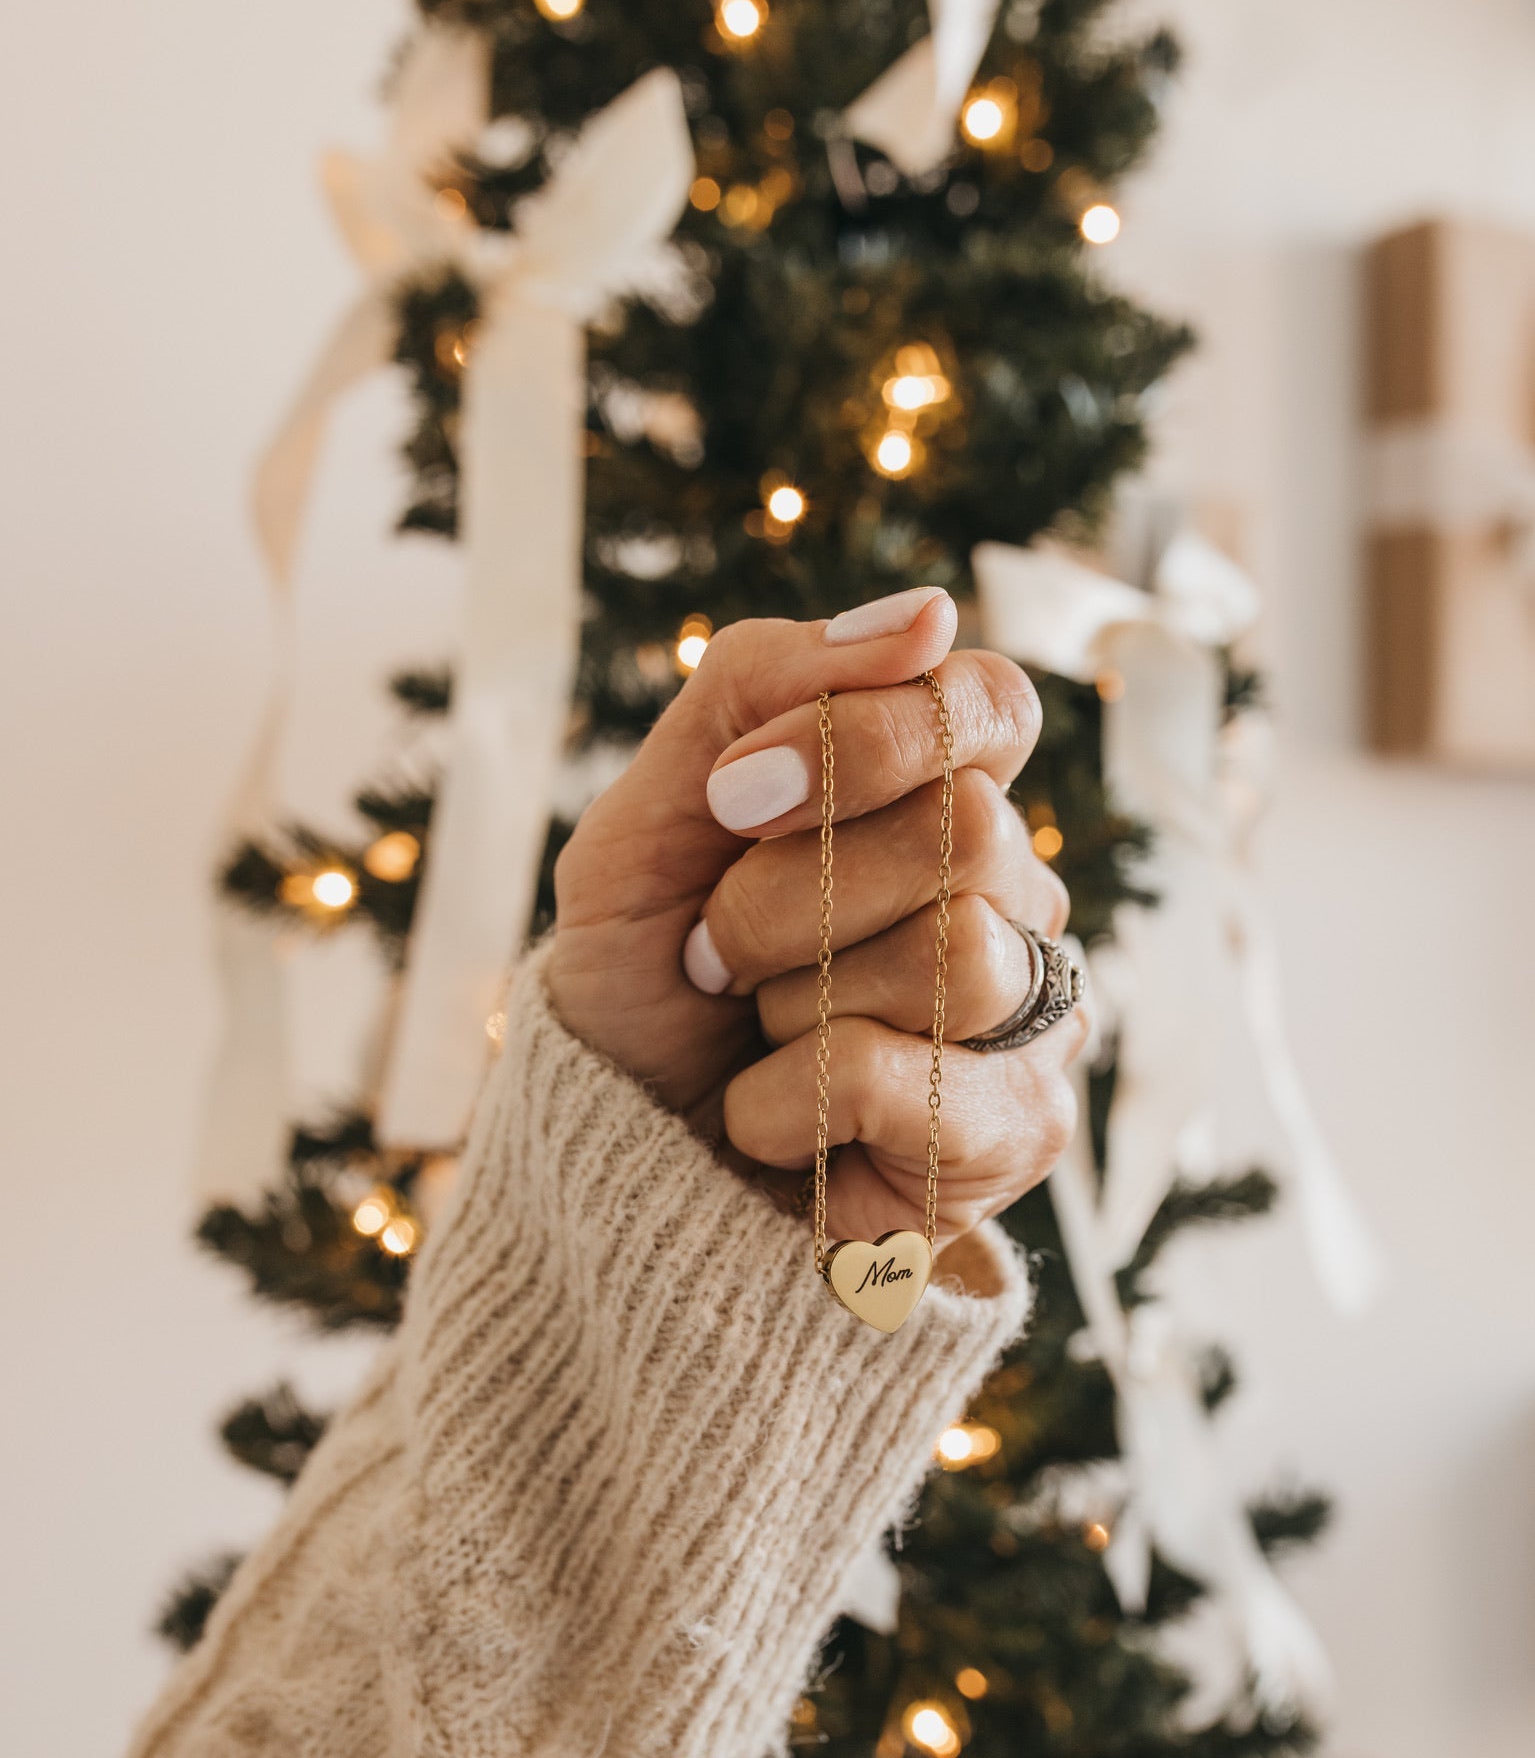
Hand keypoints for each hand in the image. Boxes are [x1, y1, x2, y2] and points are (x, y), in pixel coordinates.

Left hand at [549, 589, 1086, 1249]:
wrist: (612, 1143)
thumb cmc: (648, 971)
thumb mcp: (652, 811)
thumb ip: (763, 684)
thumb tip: (928, 614)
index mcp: (938, 794)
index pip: (989, 704)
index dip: (866, 738)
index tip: (734, 799)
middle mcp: (1010, 894)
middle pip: (965, 829)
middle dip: (789, 893)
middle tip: (721, 952)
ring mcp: (1028, 1013)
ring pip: (956, 952)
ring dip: (790, 1000)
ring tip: (754, 1033)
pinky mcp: (1017, 1132)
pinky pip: (902, 1075)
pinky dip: (786, 1098)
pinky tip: (769, 1119)